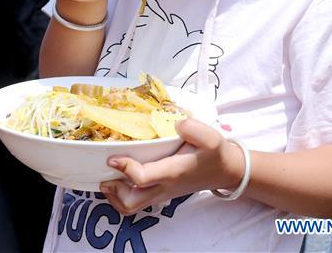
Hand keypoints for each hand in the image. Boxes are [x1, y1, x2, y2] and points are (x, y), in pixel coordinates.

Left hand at [100, 119, 245, 214]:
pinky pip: (136, 202)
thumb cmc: (215, 154)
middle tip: (105, 173)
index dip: (125, 168)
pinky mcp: (159, 193)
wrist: (226, 171)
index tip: (111, 158)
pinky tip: (119, 177)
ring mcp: (161, 193)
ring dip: (115, 196)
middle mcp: (163, 187)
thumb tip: (176, 123)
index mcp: (172, 172)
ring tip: (108, 177)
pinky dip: (122, 195)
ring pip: (131, 207)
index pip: (143, 178)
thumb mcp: (211, 137)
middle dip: (113, 190)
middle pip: (131, 202)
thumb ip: (194, 128)